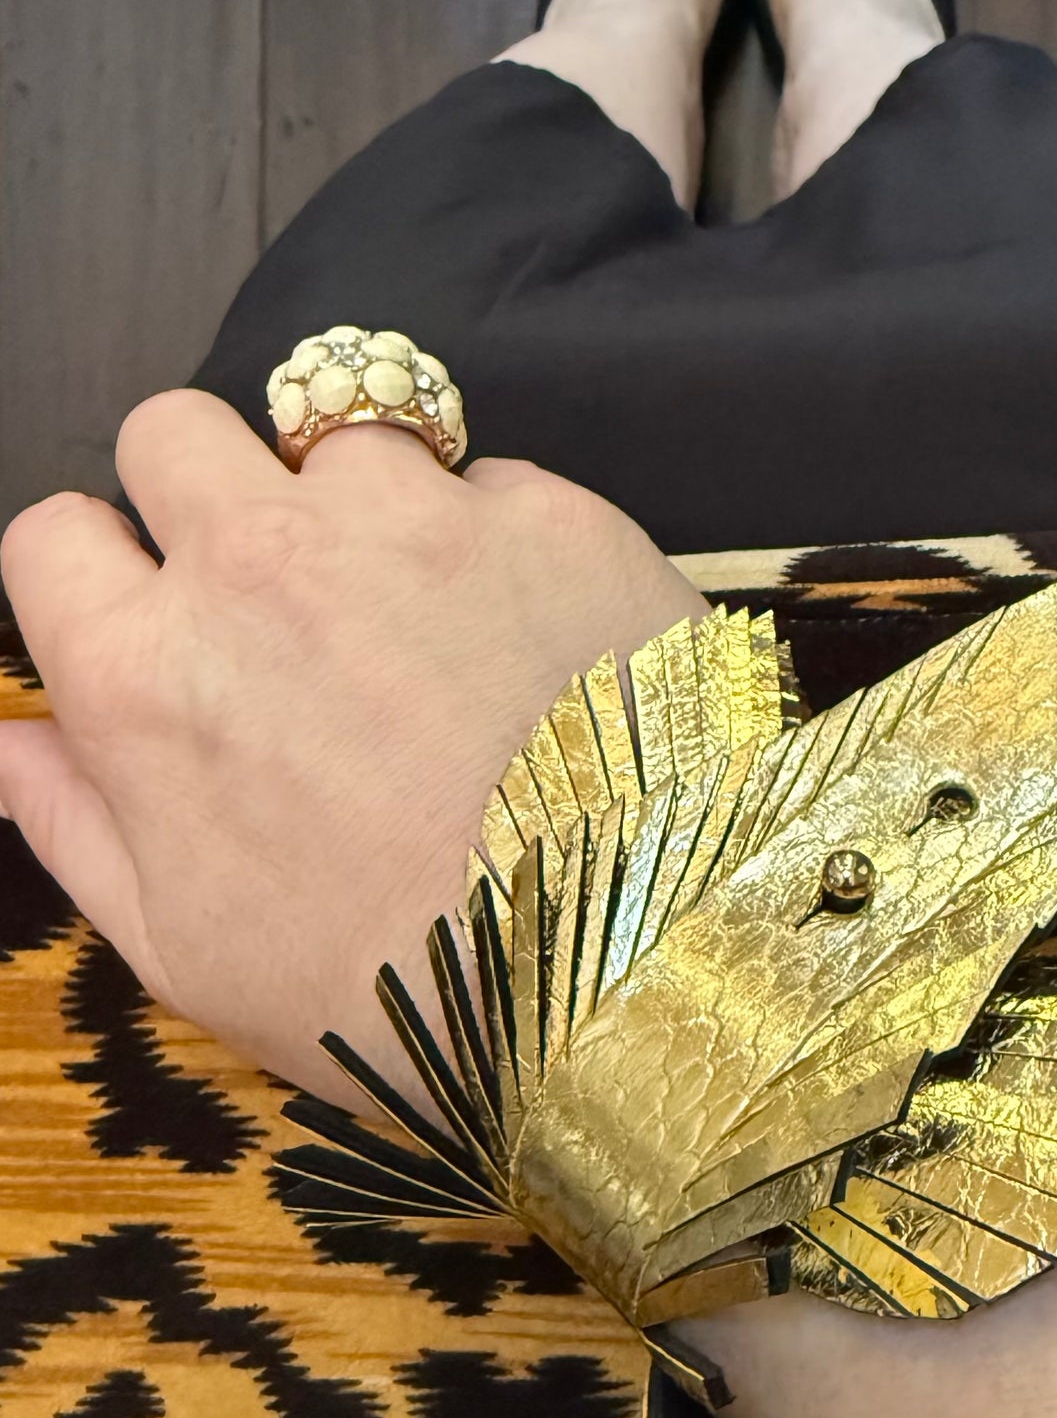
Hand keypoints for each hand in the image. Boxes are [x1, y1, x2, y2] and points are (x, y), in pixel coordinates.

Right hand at [0, 392, 706, 1094]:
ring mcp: (412, 521)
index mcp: (150, 674)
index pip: (51, 534)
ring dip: (359, 497)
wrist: (634, 975)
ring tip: (422, 608)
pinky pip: (491, 476)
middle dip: (204, 489)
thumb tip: (12, 738)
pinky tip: (535, 637)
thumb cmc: (396, 994)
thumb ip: (75, 823)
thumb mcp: (188, 952)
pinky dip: (498, 537)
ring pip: (338, 423)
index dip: (96, 574)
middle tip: (271, 586)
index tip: (146, 614)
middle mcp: (261, 565)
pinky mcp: (549, 512)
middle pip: (172, 430)